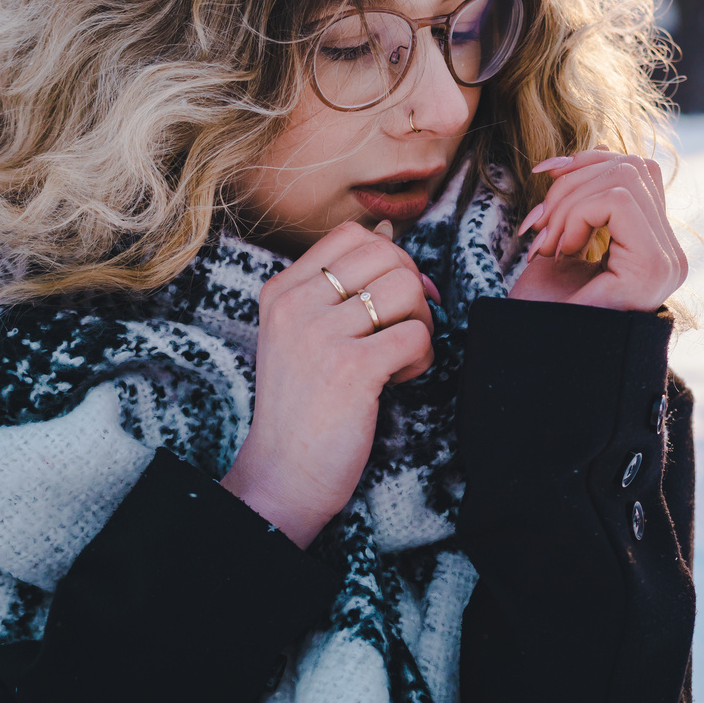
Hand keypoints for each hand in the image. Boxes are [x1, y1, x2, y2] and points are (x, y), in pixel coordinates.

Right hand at [222, 220, 436, 547]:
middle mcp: (295, 305)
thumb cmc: (304, 404)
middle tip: (402, 330)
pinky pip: (416, 335)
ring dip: (420, 324)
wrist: (282, 473)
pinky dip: (422, 358)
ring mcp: (320, 335)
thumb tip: (386, 229)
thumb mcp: (303, 332)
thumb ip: (338, 283)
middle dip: (412, 290)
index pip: (353, 235)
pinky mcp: (351, 369)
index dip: (390, 258)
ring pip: (407, 289)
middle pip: (387, 255)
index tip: (390, 299)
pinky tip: (398, 379)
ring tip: (398, 357)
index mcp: (282, 290)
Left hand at [508, 148, 686, 310]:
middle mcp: (671, 253)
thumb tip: (595, 149)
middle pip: (630, 166)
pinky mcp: (653, 267)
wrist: (535, 357)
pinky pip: (617, 199)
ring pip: (623, 177)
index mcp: (654, 244)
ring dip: (569, 203)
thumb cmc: (546, 309)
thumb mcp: (565, 238)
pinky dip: (576, 214)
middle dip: (571, 185)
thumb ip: (587, 197)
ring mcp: (668, 261)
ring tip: (550, 243)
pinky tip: (562, 250)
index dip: (586, 163)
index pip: (637, 169)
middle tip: (541, 230)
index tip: (544, 184)